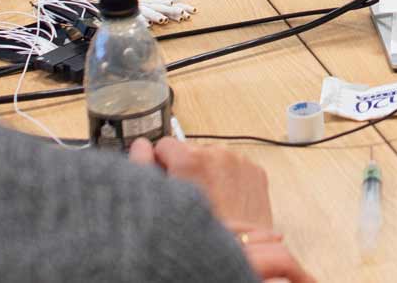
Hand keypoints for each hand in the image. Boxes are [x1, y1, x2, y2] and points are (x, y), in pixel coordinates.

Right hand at [128, 137, 274, 229]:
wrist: (242, 252)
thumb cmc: (200, 237)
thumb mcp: (162, 203)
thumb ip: (144, 167)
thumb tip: (140, 146)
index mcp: (190, 159)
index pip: (165, 144)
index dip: (163, 163)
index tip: (168, 178)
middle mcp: (217, 154)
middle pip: (191, 150)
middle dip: (188, 168)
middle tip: (190, 196)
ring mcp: (240, 161)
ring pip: (214, 157)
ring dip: (210, 172)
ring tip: (210, 200)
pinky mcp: (256, 171)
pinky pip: (235, 166)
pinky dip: (230, 178)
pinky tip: (227, 200)